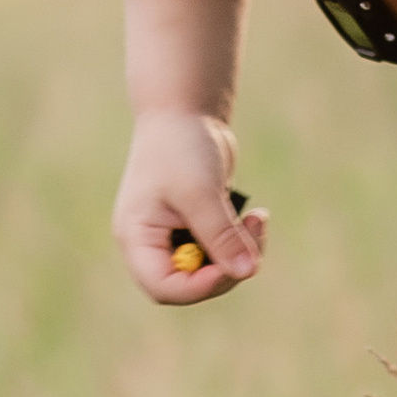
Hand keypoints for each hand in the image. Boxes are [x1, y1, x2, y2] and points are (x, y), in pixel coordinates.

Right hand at [112, 107, 267, 306]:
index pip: (163, 286)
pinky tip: (255, 216)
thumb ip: (221, 235)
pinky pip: (222, 252)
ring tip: (258, 219)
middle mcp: (153, 243)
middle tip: (255, 235)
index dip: (198, 286)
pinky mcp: (198, 227)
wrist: (186, 110)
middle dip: (227, 268)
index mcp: (138, 238)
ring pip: (212, 270)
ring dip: (241, 253)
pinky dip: (242, 241)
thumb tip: (246, 272)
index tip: (232, 266)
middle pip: (191, 284)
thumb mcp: (201, 191)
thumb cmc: (182, 145)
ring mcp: (175, 236)